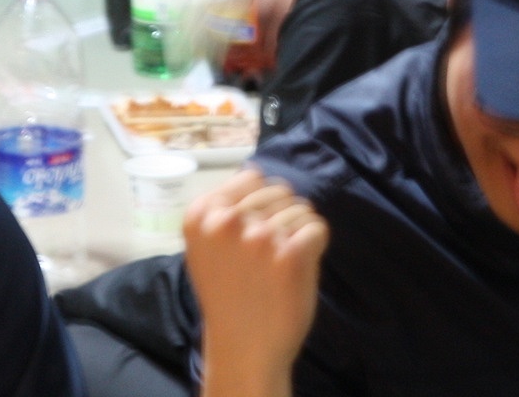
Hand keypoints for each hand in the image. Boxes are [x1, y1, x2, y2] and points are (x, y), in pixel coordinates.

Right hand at [187, 170, 328, 396]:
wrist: (244, 348)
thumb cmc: (228, 294)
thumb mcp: (206, 246)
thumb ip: (224, 209)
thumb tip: (257, 171)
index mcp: (201, 215)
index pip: (252, 177)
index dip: (260, 204)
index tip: (251, 234)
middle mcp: (227, 220)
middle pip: (279, 190)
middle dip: (281, 217)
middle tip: (268, 256)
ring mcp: (259, 236)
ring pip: (301, 208)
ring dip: (299, 233)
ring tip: (280, 265)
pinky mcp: (291, 253)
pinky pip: (317, 228)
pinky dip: (315, 246)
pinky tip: (297, 269)